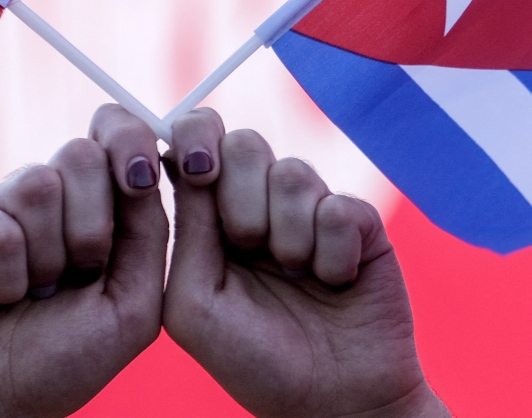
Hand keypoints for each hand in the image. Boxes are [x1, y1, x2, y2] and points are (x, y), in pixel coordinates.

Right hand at [0, 105, 168, 417]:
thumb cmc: (67, 356)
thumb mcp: (133, 302)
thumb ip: (150, 232)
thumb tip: (150, 164)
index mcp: (99, 201)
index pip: (119, 136)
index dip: (130, 143)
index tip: (140, 181)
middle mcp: (51, 191)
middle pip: (82, 155)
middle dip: (91, 228)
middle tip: (78, 275)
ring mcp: (2, 199)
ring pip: (39, 187)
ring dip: (46, 261)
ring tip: (34, 292)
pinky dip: (5, 280)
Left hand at [161, 109, 447, 417]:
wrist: (331, 402)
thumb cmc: (252, 358)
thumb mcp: (193, 302)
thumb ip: (186, 230)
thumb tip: (172, 157)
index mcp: (210, 215)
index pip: (196, 142)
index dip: (195, 139)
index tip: (199, 171)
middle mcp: (258, 201)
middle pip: (244, 144)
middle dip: (241, 199)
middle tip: (249, 248)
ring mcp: (310, 207)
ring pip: (291, 173)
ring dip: (288, 236)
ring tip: (296, 276)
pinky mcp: (359, 221)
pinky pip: (338, 207)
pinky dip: (332, 254)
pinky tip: (334, 282)